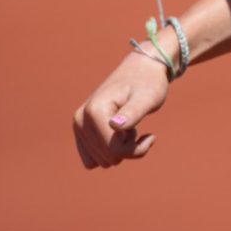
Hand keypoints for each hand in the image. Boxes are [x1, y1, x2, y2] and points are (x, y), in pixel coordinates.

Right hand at [73, 50, 170, 169]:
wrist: (141, 70)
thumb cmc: (148, 83)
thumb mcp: (148, 97)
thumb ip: (133, 112)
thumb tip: (115, 125)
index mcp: (94, 111)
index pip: (114, 150)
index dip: (136, 148)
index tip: (152, 136)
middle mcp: (80, 119)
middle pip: (108, 158)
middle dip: (128, 149)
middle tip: (138, 130)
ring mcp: (78, 126)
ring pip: (102, 161)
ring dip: (120, 149)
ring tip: (128, 128)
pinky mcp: (81, 132)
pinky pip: (93, 160)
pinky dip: (110, 152)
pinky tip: (121, 136)